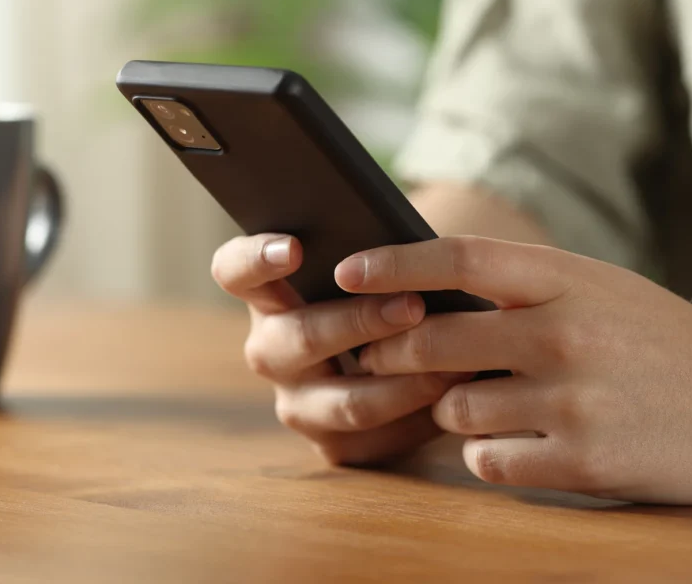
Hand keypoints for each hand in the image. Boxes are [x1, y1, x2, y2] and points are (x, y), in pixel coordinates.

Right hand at [211, 234, 466, 465]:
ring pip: (345, 401)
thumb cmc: (384, 290)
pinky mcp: (332, 445)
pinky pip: (377, 437)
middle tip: (414, 306)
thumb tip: (409, 246)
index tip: (294, 248)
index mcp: (265, 293)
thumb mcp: (369, 267)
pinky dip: (421, 415)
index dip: (257, 258)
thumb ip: (370, 255)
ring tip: (455, 360)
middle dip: (361, 322)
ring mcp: (296, 403)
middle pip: (300, 337)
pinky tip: (456, 395)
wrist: (408, 353)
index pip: (234, 270)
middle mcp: (269, 351)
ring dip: (403, 380)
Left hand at [335, 236, 691, 503]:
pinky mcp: (584, 464)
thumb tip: (429, 301)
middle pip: (434, 340)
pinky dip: (489, 454)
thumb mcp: (605, 292)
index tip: (345, 269)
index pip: (460, 257)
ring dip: (451, 410)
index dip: (394, 262)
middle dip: (392, 354)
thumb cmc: (670, 345)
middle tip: (377, 360)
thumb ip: (525, 292)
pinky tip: (527, 443)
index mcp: (571, 278)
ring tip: (491, 405)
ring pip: (453, 408)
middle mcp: (567, 333)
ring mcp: (574, 401)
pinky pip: (487, 460)